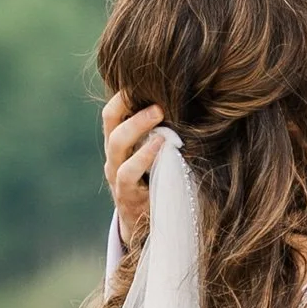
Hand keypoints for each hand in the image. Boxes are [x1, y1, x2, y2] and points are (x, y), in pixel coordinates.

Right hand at [101, 90, 164, 244]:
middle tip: (158, 96)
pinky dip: (144, 156)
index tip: (143, 78)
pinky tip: (162, 146)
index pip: (114, 111)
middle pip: (112, 122)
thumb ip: (165, 135)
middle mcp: (114, 156)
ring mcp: (116, 175)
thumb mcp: (159, 158)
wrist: (148, 229)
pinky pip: (128, 173)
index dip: (124, 94)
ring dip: (137, 125)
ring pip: (116, 144)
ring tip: (158, 113)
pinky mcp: (126, 195)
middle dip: (131, 105)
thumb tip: (194, 106)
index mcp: (120, 143)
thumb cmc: (160, 184)